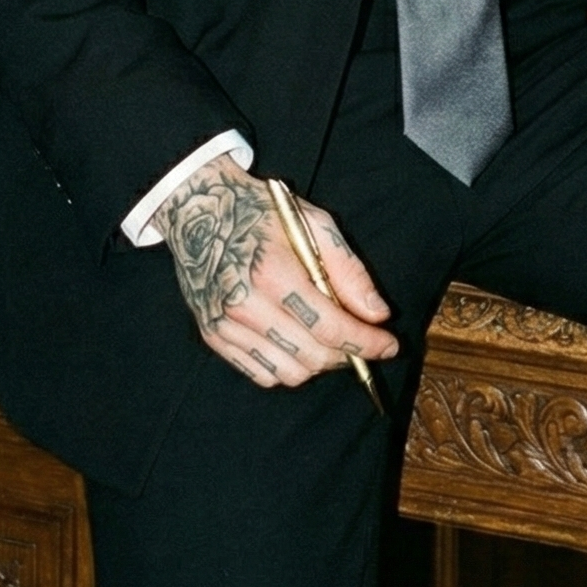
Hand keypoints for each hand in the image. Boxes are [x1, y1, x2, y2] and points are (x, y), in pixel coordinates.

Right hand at [153, 154, 398, 389]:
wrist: (197, 211)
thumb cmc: (260, 212)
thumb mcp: (313, 223)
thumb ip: (348, 271)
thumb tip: (377, 314)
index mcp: (272, 273)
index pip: (330, 327)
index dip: (366, 343)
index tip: (389, 345)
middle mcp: (244, 305)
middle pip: (313, 356)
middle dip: (348, 355)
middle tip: (362, 340)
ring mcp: (225, 325)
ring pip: (289, 374)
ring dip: (319, 364)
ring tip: (327, 339)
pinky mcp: (213, 336)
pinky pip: (261, 374)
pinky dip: (287, 368)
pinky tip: (296, 342)